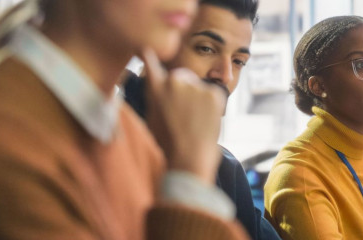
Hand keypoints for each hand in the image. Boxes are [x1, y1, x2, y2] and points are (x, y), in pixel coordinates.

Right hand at [141, 48, 225, 184]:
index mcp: (155, 87)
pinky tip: (205, 122)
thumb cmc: (168, 145)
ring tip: (194, 121)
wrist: (188, 160)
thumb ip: (155, 95)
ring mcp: (195, 86)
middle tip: (183, 113)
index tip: (148, 48)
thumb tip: (158, 85)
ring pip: (198, 87)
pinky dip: (212, 105)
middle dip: (183, 88)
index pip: (149, 58)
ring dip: (198, 98)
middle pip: (181, 75)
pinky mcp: (214, 93)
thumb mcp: (152, 116)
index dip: (149, 52)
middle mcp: (174, 80)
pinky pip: (214, 94)